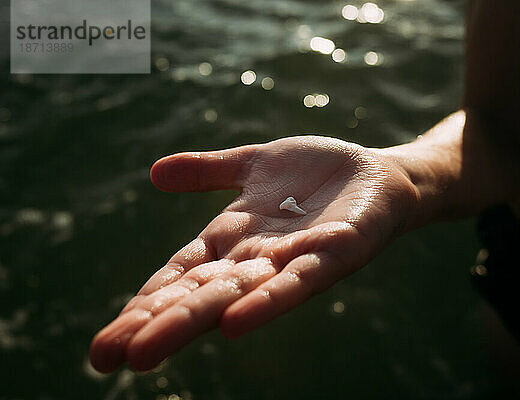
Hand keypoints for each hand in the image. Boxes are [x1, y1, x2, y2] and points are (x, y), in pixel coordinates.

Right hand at [89, 135, 418, 372]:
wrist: (379, 174)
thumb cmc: (317, 173)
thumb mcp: (252, 164)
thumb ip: (208, 172)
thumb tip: (153, 173)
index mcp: (233, 237)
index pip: (179, 275)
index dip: (143, 302)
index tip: (105, 340)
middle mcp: (257, 257)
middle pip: (198, 294)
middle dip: (154, 323)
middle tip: (104, 358)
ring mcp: (294, 260)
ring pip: (238, 295)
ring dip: (193, 322)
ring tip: (146, 352)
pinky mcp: (335, 255)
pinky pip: (297, 282)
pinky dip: (266, 303)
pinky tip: (235, 324)